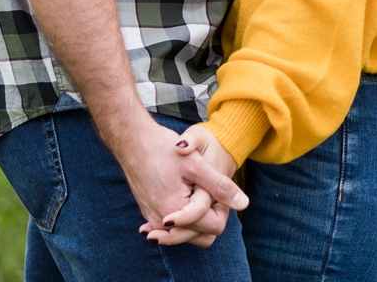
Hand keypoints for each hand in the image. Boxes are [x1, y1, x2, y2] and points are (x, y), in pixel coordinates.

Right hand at [114, 113, 245, 247]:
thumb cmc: (163, 149)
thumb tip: (244, 204)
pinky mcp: (149, 214)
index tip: (215, 186)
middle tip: (207, 188)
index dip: (222, 207)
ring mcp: (153, 220)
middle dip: (210, 216)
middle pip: (201, 235)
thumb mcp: (197, 165)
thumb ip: (221, 187)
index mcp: (176, 213)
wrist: (132, 142)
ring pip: (188, 232)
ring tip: (195, 189)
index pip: (214, 227)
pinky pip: (173, 226)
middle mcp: (162, 223)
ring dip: (196, 218)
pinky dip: (182, 216)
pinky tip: (183, 195)